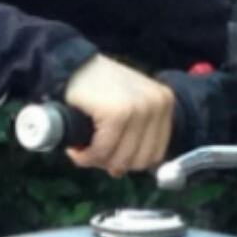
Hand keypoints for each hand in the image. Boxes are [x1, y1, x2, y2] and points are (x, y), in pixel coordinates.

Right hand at [60, 56, 175, 177]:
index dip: (130, 162)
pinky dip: (86, 156)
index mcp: (165, 102)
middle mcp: (158, 104)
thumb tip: (120, 171)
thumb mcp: (125, 108)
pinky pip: (103, 150)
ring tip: (82, 150)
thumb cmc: (96, 87)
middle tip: (92, 154)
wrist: (71, 64)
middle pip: (140, 160)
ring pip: (121, 158)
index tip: (109, 156)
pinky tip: (76, 149)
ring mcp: (140, 108)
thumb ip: (131, 137)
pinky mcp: (118, 112)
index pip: (156, 153)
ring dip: (97, 161)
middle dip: (113, 163)